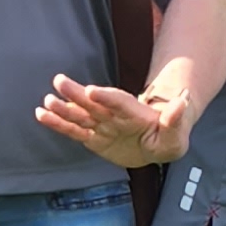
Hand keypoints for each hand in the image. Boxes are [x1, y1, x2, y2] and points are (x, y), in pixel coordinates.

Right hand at [37, 71, 187, 167]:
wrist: (156, 143)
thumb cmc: (169, 136)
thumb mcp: (176, 133)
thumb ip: (175, 119)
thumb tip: (183, 100)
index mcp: (135, 113)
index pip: (120, 102)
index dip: (107, 97)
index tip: (92, 91)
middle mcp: (114, 115)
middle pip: (94, 103)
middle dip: (77, 94)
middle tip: (60, 81)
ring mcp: (102, 125)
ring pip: (81, 115)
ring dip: (64, 109)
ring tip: (47, 101)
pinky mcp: (93, 137)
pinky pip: (74, 131)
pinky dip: (58, 124)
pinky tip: (42, 114)